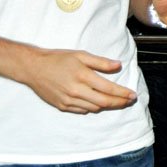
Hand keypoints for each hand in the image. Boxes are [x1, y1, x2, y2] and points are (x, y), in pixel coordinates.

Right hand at [22, 49, 137, 113]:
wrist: (33, 68)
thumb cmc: (58, 59)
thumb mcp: (80, 55)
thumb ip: (100, 62)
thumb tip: (118, 66)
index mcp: (83, 76)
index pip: (109, 89)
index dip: (123, 93)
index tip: (133, 95)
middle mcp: (76, 91)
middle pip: (104, 102)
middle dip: (119, 103)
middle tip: (129, 101)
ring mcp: (68, 101)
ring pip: (94, 108)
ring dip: (107, 106)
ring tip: (116, 101)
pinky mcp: (62, 106)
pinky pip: (82, 110)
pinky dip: (92, 107)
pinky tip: (97, 102)